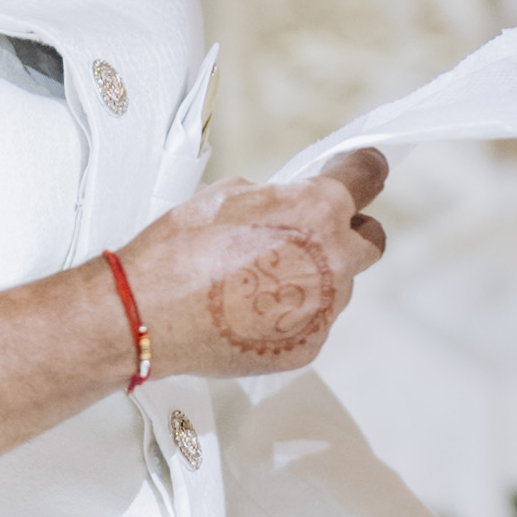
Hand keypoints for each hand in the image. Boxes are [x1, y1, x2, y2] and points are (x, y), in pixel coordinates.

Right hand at [124, 151, 386, 378]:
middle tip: (309, 236)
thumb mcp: (227, 195)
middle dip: (347, 233)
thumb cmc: (178, 252)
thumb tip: (291, 202)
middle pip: (370, 240)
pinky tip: (250, 311)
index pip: (368, 176)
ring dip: (315, 278)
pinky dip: (291, 315)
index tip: (361, 172)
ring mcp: (323, 309)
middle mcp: (333, 260)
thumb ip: (277, 196)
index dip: (363, 170)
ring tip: (258, 282)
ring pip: (339, 286)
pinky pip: (313, 322)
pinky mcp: (307, 346)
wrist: (146, 315)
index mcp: (317, 211)